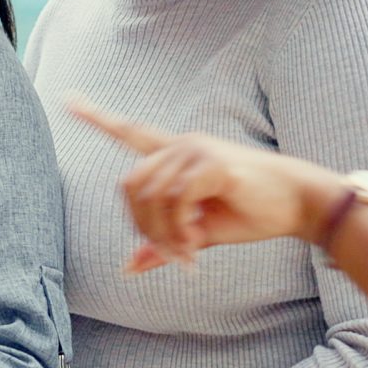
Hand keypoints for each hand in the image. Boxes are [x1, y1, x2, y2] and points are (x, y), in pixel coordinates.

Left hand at [67, 96, 346, 269]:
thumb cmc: (252, 213)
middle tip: (169, 256)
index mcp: (177, 155)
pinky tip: (196, 249)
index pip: (130, 132)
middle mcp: (182, 145)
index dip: (98, 118)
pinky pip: (176, 202)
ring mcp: (196, 150)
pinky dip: (179, 232)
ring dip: (162, 236)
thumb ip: (163, 243)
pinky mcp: (212, 163)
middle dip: (141, 227)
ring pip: (150, 196)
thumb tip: (128, 268)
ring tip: (187, 257)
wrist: (298, 205)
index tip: (68, 99)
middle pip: (130, 184)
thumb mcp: (199, 233)